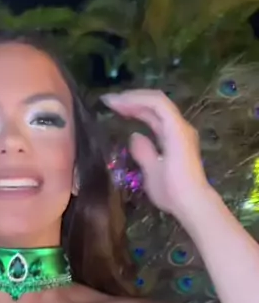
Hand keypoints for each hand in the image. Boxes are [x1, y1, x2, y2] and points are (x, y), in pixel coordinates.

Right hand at [102, 89, 211, 219]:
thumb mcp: (153, 171)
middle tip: (109, 103)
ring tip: (117, 109)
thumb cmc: (173, 189)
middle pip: (156, 104)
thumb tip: (135, 136)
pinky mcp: (177, 143)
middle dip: (133, 100)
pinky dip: (144, 118)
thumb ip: (143, 151)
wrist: (193, 204)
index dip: (132, 98)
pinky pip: (159, 123)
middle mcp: (180, 127)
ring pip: (158, 113)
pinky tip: (132, 121)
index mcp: (175, 130)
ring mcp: (180, 134)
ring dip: (138, 108)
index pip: (155, 103)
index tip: (111, 103)